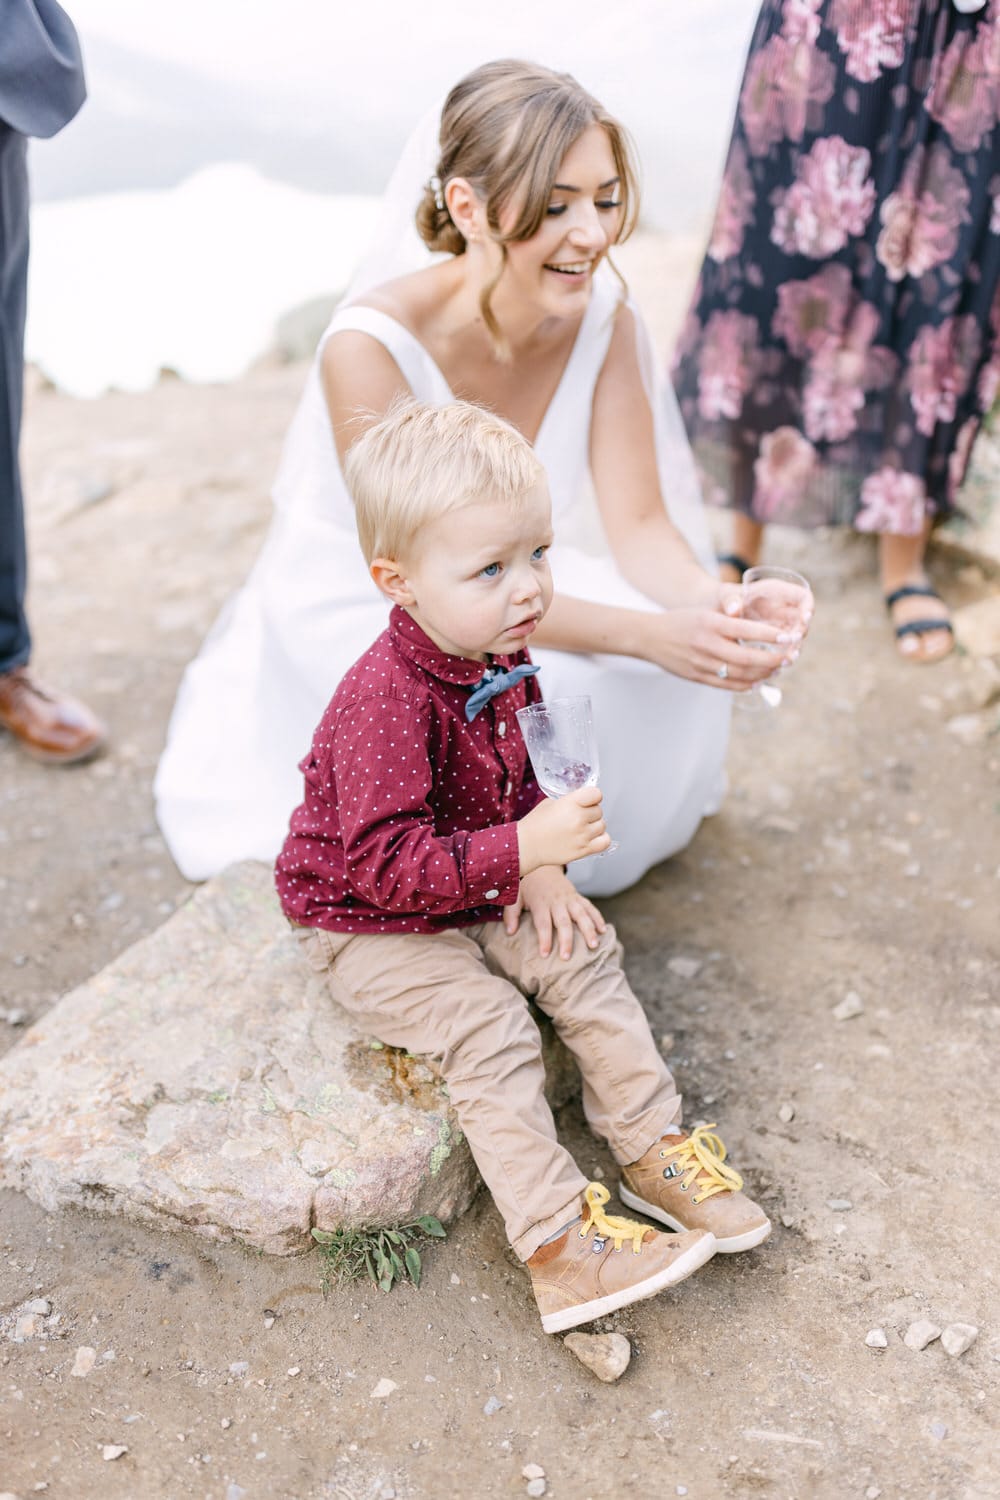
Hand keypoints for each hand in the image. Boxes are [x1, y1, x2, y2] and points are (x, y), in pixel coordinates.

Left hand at [503, 866, 606, 958]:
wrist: (542, 866)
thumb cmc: (526, 885)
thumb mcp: (515, 896)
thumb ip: (512, 913)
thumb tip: (510, 932)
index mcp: (540, 902)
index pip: (543, 923)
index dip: (544, 939)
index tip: (544, 954)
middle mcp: (556, 901)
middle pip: (563, 922)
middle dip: (566, 940)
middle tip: (567, 957)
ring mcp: (569, 898)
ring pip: (581, 914)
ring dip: (588, 929)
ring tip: (593, 945)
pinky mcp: (577, 897)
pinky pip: (590, 907)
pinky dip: (597, 918)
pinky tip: (603, 930)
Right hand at [517, 786, 610, 873]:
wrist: (526, 845)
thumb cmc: (535, 823)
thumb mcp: (550, 803)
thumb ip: (569, 800)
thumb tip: (583, 801)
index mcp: (570, 803)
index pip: (596, 794)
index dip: (593, 797)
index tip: (588, 800)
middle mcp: (578, 818)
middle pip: (599, 811)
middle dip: (590, 812)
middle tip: (578, 817)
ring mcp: (582, 835)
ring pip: (602, 825)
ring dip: (594, 826)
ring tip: (582, 828)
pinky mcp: (583, 850)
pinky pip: (604, 841)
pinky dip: (600, 839)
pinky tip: (590, 838)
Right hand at [634, 592, 807, 690]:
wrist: (650, 636)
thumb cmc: (682, 621)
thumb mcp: (706, 613)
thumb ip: (730, 622)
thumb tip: (762, 634)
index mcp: (711, 623)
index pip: (748, 630)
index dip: (772, 636)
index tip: (789, 637)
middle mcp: (707, 644)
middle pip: (747, 657)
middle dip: (773, 660)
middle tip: (790, 658)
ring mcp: (701, 663)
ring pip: (740, 674)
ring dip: (763, 674)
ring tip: (777, 669)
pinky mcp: (697, 676)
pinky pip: (726, 685)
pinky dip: (745, 685)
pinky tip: (757, 681)